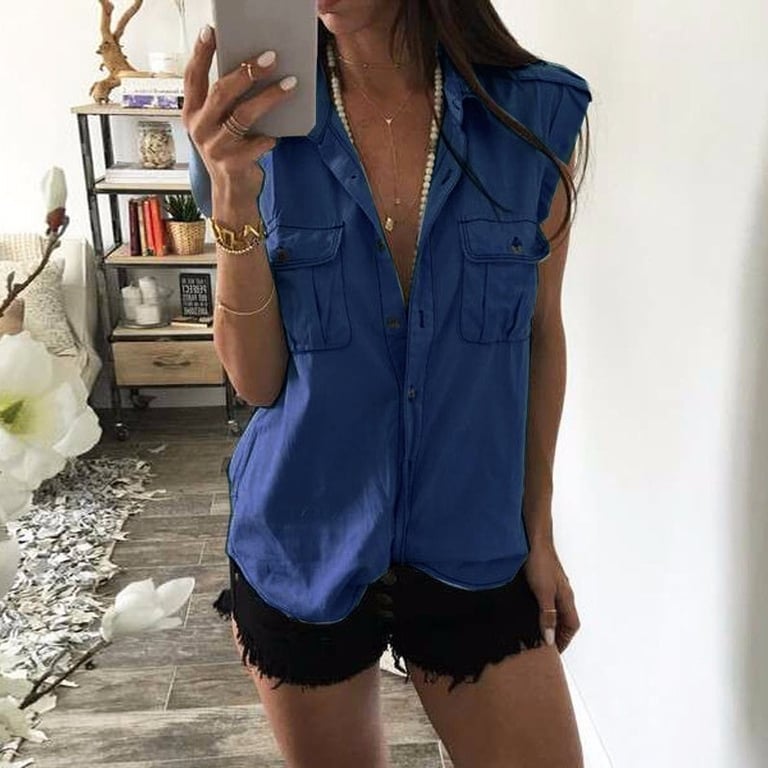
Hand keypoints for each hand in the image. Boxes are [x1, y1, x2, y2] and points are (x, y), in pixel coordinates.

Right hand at [182, 24, 298, 209]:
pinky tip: (276, 135)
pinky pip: (258, 142)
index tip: (212, 30)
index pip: (193, 77)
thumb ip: (227, 104)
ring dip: (270, 97)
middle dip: (247, 71)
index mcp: (192, 113)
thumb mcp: (220, 126)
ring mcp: (214, 147)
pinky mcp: (232, 164)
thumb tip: (254, 70)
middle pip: (221, 91)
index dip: (201, 53)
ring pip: (244, 114)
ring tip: (291, 83)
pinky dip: (270, 137)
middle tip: (271, 57)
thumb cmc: (231, 153)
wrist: (233, 194)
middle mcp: (199, 128)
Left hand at [524, 541, 579, 652]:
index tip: (555, 652)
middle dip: (557, 633)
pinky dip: (541, 610)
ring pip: (555, 609)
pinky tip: (529, 609)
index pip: (572, 625)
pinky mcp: (543, 578)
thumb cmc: (540, 562)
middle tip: (544, 645)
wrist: (533, 538)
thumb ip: (547, 615)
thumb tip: (549, 639)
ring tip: (536, 631)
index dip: (565, 639)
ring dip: (549, 621)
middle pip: (565, 618)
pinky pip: (546, 600)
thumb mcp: (543, 592)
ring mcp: (553, 585)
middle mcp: (562, 592)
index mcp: (566, 598)